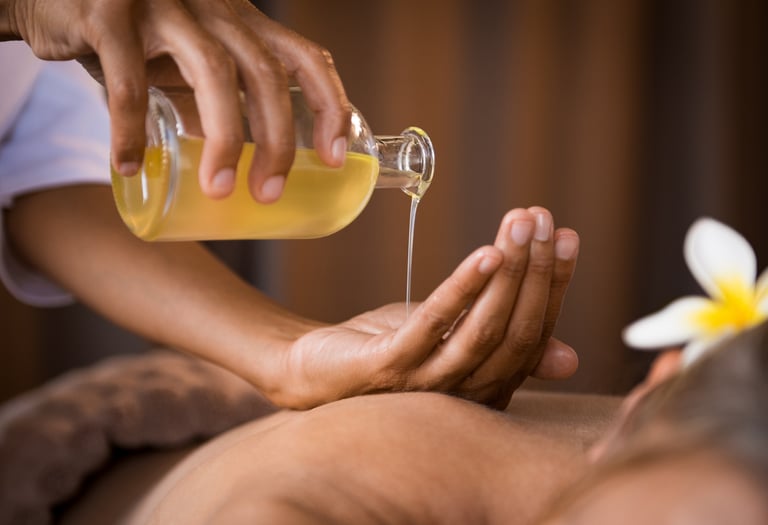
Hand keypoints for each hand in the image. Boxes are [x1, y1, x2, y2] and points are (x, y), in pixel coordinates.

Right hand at [3, 0, 349, 201]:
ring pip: (213, 72)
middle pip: (266, 73)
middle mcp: (213, 9)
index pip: (305, 57)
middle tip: (269, 192)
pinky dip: (129, 129)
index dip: (331, 105)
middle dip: (277, 139)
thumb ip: (215, 99)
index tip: (336, 157)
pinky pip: (128, 79)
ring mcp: (165, 6)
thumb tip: (240, 160)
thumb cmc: (134, 35)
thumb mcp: (187, 60)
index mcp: (241, 22)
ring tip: (219, 190)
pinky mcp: (109, 14)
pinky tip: (129, 165)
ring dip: (223, 138)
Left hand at [259, 207, 579, 408]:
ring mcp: (427, 384)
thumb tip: (569, 359)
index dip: (554, 285)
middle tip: (543, 218)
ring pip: (483, 329)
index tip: (566, 236)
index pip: (535, 335)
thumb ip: (503, 343)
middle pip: (516, 332)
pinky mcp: (389, 367)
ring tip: (520, 225)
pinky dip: (462, 289)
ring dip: (508, 272)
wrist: (317, 370)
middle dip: (536, 271)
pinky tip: (484, 253)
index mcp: (488, 387)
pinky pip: (433, 325)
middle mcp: (465, 394)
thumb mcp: (455, 342)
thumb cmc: (392, 350)